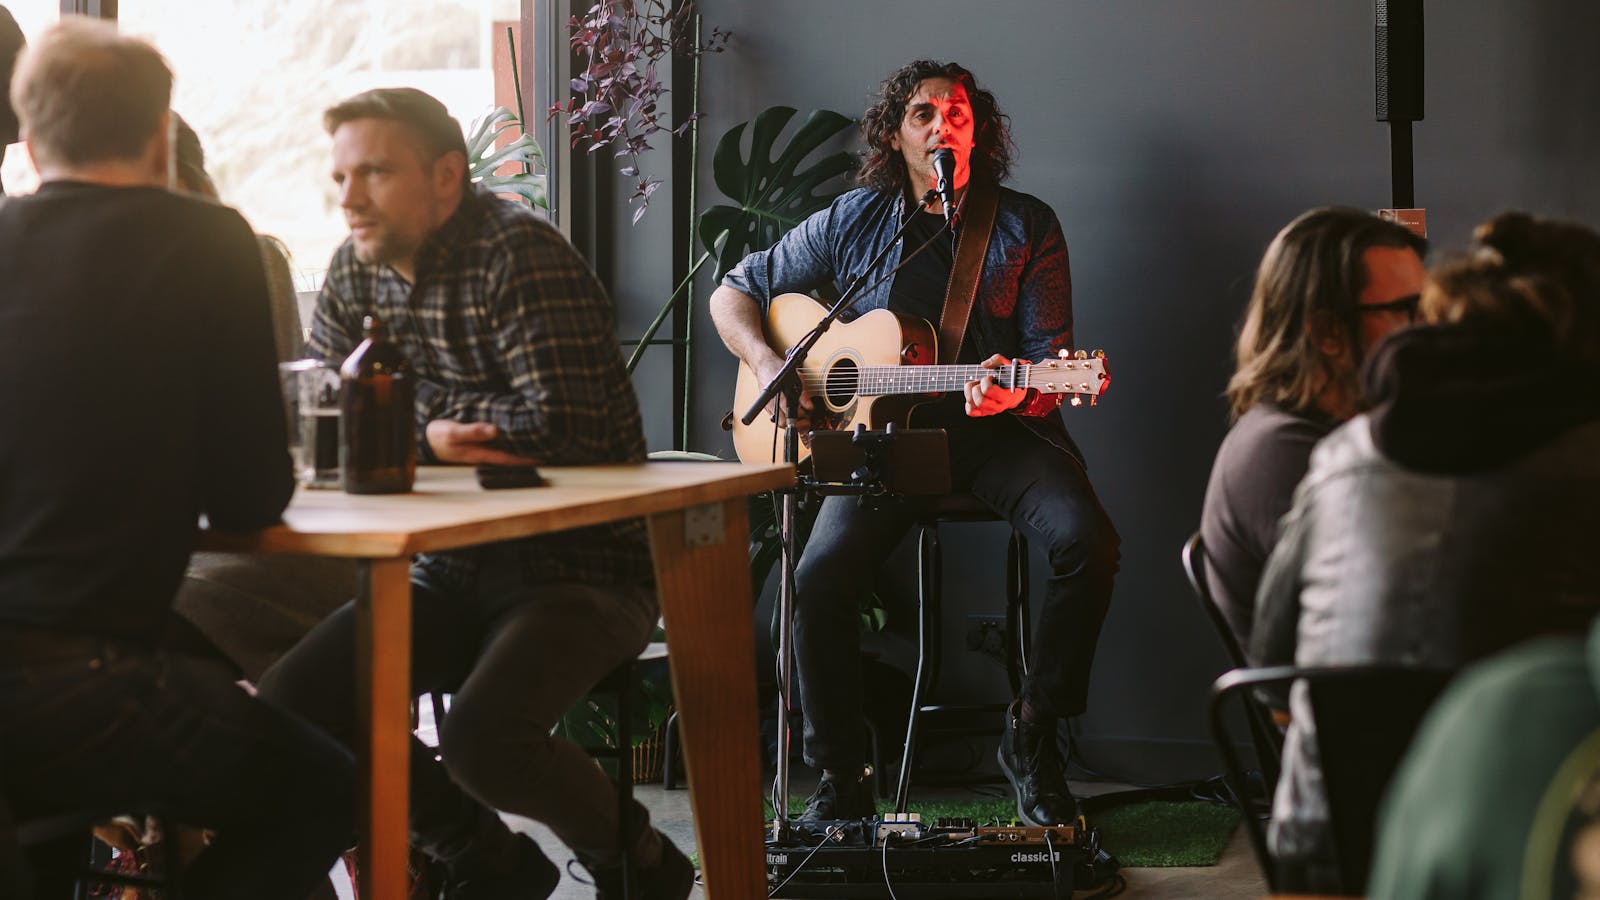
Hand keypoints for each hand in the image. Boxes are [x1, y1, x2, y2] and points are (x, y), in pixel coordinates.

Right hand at [424, 420, 538, 465]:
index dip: (525, 459)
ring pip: (505, 449)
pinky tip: (517, 435)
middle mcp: (483, 453)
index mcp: (479, 453)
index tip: (543, 457)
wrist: (424, 436)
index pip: (508, 458)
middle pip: (510, 456)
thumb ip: (473, 431)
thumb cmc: (438, 435)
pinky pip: (498, 444)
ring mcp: (481, 449)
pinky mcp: (478, 442)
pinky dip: (510, 440)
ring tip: (539, 443)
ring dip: (520, 447)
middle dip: (528, 454)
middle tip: (549, 449)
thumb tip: (494, 431)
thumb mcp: (453, 433)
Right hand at [751, 352, 814, 431]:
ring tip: (800, 415)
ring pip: (779, 423)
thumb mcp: (795, 377)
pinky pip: (777, 419)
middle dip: (796, 423)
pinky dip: (786, 419)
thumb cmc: (778, 370)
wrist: (764, 366)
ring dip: (791, 422)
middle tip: (805, 418)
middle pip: (782, 422)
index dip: (800, 415)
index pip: (788, 410)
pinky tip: (792, 413)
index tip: (807, 414)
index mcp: (776, 393)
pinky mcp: (767, 409)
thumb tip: (809, 406)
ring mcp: (767, 407)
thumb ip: (803, 393)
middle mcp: (769, 402)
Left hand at [964, 354, 1027, 416]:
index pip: (988, 390)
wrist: (1016, 392)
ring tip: (977, 386)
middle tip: (981, 382)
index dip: (985, 381)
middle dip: (976, 388)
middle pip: (979, 401)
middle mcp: (999, 406)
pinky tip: (974, 394)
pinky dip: (969, 402)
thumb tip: (984, 365)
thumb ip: (997, 360)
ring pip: (972, 405)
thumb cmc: (1012, 378)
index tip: (990, 377)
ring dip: (970, 393)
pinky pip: (970, 411)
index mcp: (1006, 396)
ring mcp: (991, 410)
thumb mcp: (1008, 365)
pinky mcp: (984, 412)